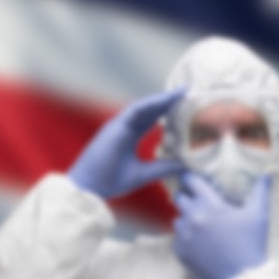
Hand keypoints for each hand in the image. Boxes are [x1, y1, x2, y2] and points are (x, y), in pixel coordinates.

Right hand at [68, 89, 187, 198]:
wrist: (89, 188)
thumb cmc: (110, 181)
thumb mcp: (144, 173)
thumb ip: (164, 167)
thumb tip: (186, 165)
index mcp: (130, 136)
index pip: (153, 119)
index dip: (169, 110)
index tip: (187, 104)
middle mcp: (125, 127)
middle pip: (150, 109)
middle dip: (169, 100)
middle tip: (189, 90)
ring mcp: (119, 125)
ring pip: (144, 106)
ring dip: (163, 98)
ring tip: (182, 91)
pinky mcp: (114, 127)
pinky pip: (135, 110)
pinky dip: (151, 103)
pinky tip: (166, 99)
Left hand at [172, 173, 270, 278]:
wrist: (242, 278)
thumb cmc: (251, 244)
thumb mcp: (259, 215)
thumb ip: (260, 191)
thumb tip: (266, 175)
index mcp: (210, 205)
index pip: (191, 181)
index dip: (192, 178)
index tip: (195, 179)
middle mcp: (192, 218)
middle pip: (180, 197)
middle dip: (188, 197)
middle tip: (201, 202)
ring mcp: (183, 236)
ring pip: (178, 218)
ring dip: (187, 217)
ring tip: (202, 224)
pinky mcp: (180, 252)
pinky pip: (178, 237)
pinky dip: (187, 237)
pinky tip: (202, 242)